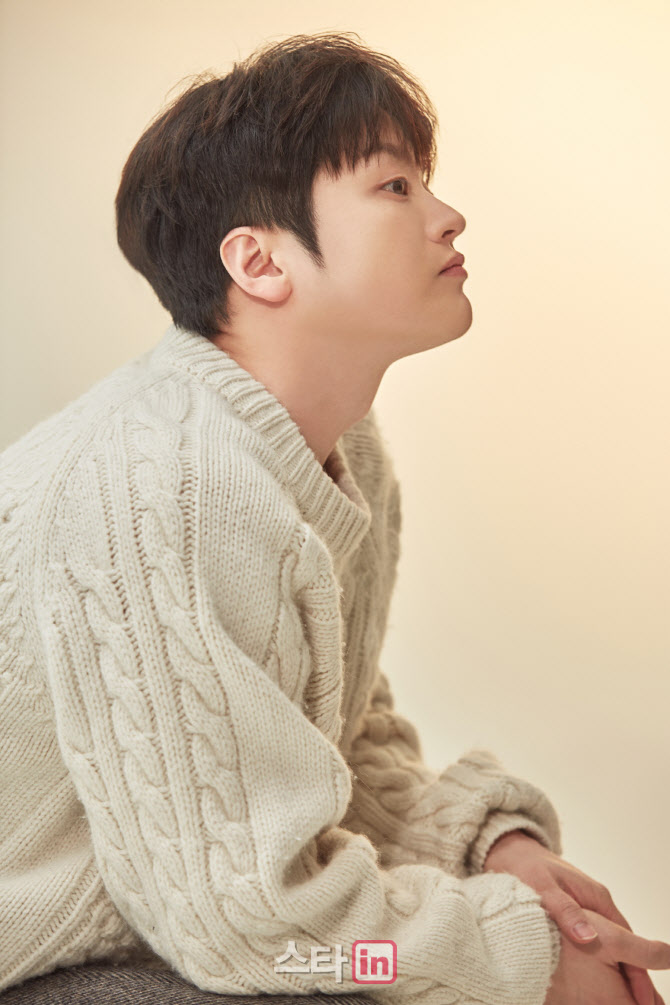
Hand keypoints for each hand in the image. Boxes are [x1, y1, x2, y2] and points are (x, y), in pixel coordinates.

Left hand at [484, 830, 668, 1004]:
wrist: (509, 850)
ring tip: (620, 1001)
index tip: (643, 998)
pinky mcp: (571, 915)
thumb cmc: (525, 866)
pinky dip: (596, 961)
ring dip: (614, 971)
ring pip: (606, 945)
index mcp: (596, 897)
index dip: (637, 968)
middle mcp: (595, 904)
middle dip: (631, 975)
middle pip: (621, 945)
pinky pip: (590, 941)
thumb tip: (589, 937)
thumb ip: (565, 910)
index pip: (626, 938)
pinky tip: (593, 981)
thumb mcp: (543, 886)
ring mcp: (584, 909)